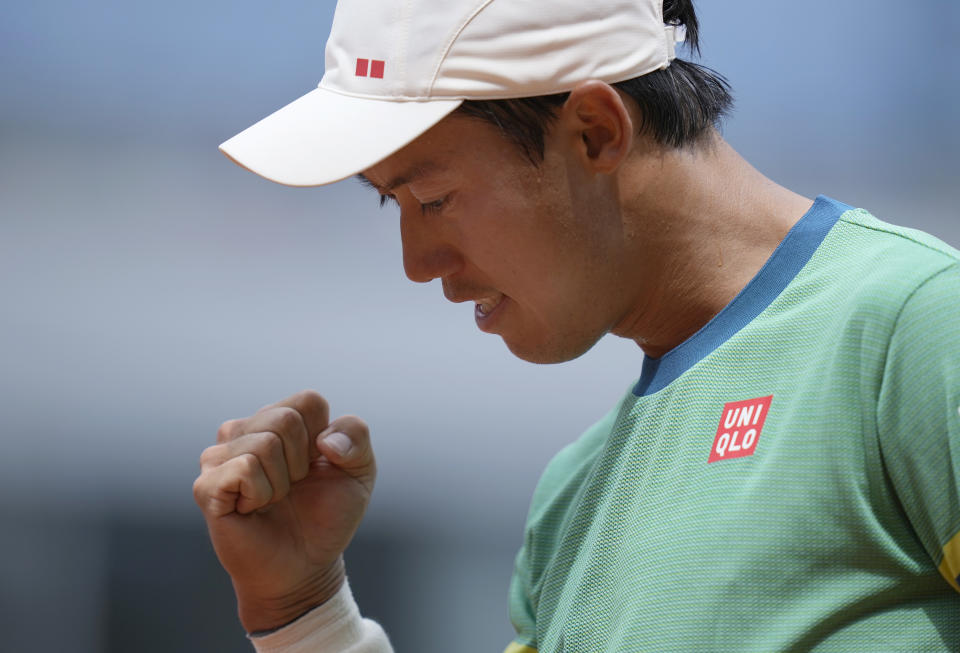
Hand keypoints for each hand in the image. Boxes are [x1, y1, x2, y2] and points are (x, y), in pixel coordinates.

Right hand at [192, 390, 375, 631]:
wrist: (305, 566)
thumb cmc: (327, 516)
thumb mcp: (359, 471)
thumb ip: (356, 438)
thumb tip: (324, 440)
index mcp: (279, 418)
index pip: (308, 401)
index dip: (323, 439)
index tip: (316, 467)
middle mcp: (245, 430)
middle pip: (285, 419)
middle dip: (302, 462)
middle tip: (293, 488)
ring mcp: (220, 456)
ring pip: (264, 443)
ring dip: (282, 482)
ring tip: (273, 500)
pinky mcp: (206, 486)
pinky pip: (244, 469)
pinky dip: (261, 494)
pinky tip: (253, 508)